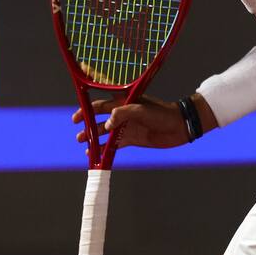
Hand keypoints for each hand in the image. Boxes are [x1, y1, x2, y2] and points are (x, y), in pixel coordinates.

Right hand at [72, 94, 188, 148]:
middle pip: (99, 116)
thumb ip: (122, 113)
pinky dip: (104, 149)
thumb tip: (106, 122)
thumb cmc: (161, 113)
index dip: (88, 105)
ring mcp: (126, 126)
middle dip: (87, 122)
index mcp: (124, 101)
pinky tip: (94, 154)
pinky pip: (113, 144)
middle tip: (76, 128)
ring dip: (93, 136)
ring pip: (104, 131)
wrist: (178, 127)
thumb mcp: (141, 109)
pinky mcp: (131, 138)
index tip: (77, 111)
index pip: (102, 100)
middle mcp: (122, 113)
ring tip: (82, 141)